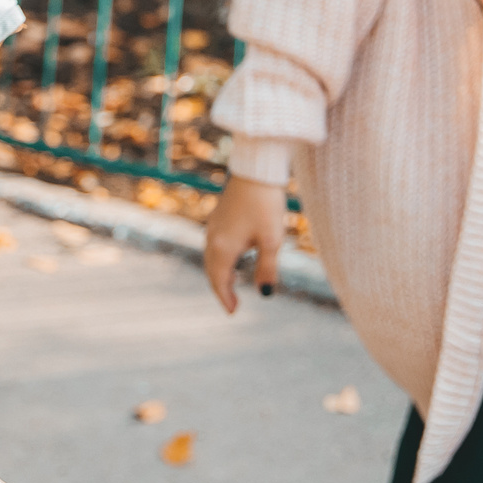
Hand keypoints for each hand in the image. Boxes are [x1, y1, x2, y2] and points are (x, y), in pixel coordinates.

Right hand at [202, 176, 287, 313]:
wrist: (255, 170)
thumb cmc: (265, 204)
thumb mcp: (271, 239)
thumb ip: (267, 268)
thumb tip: (264, 293)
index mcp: (223, 247)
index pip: (219, 280)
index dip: (225, 298)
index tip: (233, 312)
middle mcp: (213, 238)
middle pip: (211, 271)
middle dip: (221, 288)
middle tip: (232, 303)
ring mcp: (214, 225)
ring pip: (211, 257)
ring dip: (219, 273)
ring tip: (232, 284)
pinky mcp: (218, 216)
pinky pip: (214, 245)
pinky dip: (219, 259)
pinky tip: (232, 258)